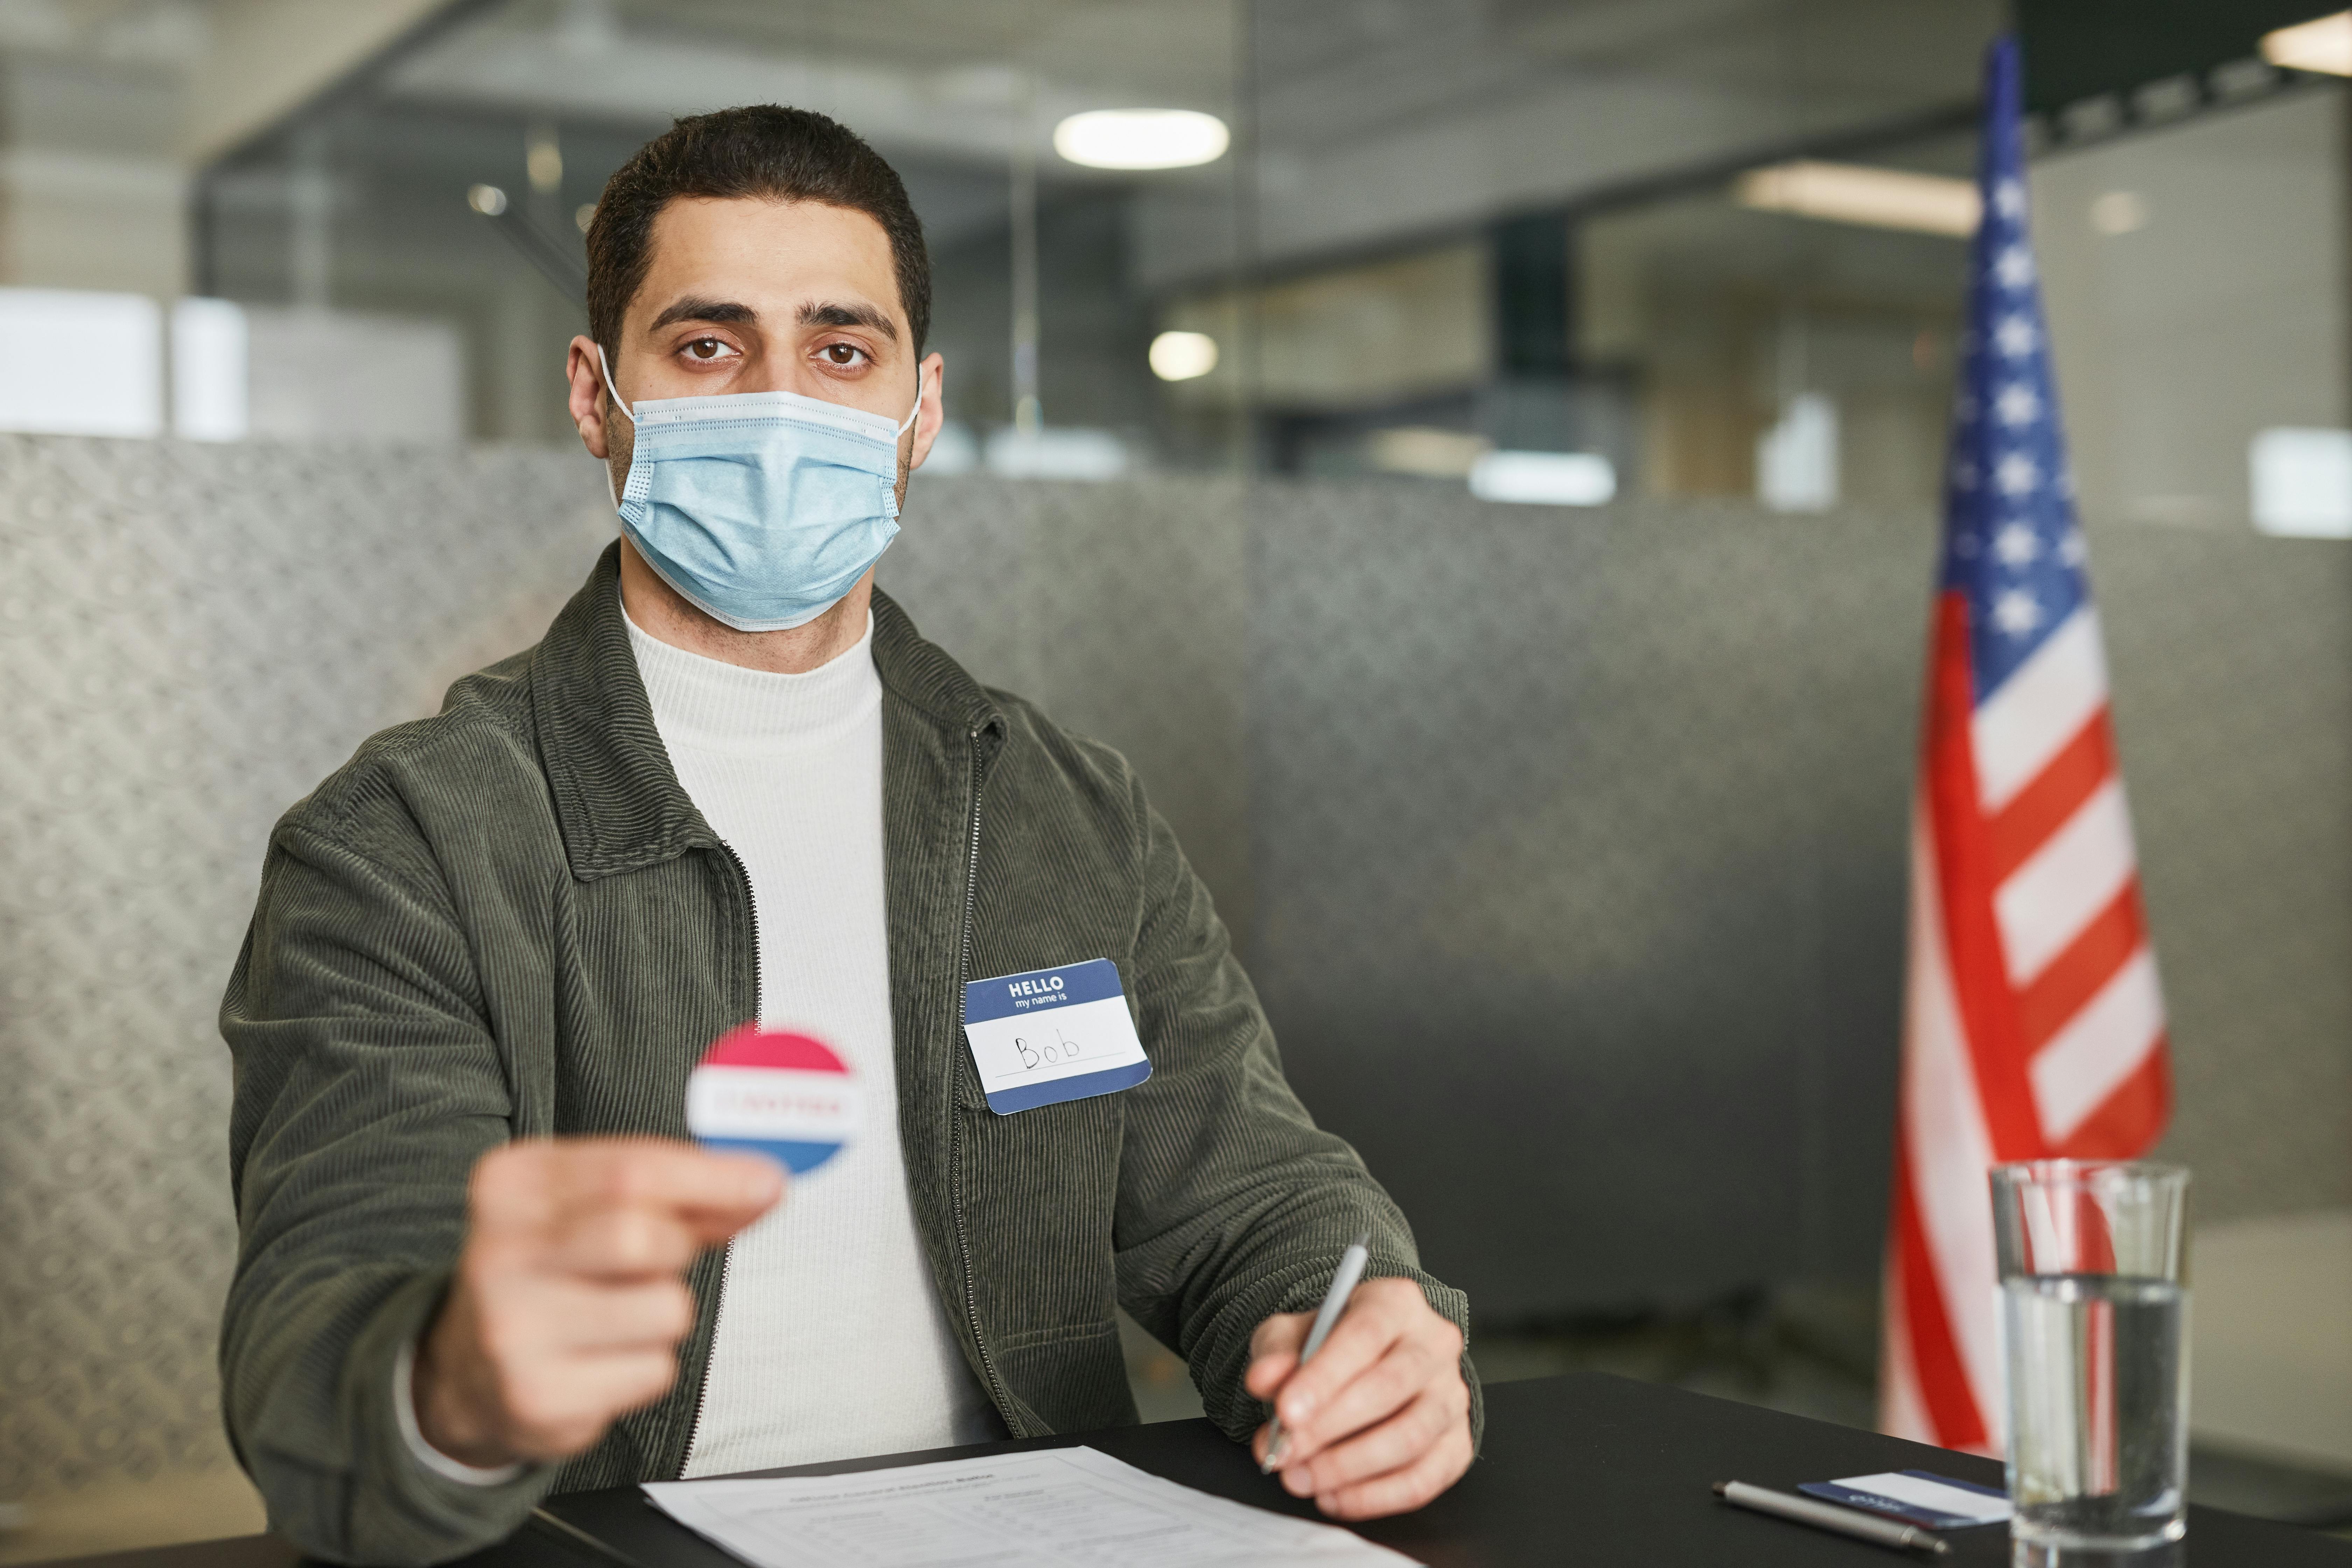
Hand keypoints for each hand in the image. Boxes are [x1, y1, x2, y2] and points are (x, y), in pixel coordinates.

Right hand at [412, 1137, 783, 1466]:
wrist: (468, 1372)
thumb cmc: (554, 1271)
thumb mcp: (593, 1208)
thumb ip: (677, 1192)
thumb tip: (762, 1186)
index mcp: (512, 1185)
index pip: (632, 1168)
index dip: (714, 1177)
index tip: (767, 1182)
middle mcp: (500, 1252)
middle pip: (642, 1236)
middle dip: (679, 1247)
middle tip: (663, 1258)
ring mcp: (514, 1328)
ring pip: (663, 1308)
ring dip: (667, 1309)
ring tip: (619, 1313)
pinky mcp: (539, 1395)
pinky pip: (653, 1369)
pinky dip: (649, 1363)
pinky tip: (603, 1358)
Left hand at [1245, 1277, 1472, 1519]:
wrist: (1370, 1365)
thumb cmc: (1332, 1347)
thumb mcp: (1292, 1334)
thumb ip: (1276, 1352)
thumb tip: (1264, 1380)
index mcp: (1396, 1303)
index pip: (1365, 1334)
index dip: (1325, 1377)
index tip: (1285, 1412)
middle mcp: (1434, 1345)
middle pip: (1389, 1387)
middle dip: (1329, 1427)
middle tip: (1285, 1452)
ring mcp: (1452, 1396)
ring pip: (1410, 1436)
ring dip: (1349, 1466)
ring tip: (1300, 1478)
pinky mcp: (1458, 1444)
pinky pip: (1425, 1479)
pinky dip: (1376, 1496)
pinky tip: (1334, 1496)